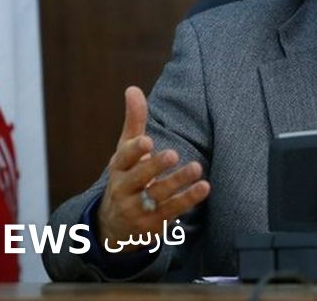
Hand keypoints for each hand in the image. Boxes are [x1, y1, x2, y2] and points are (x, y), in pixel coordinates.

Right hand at [96, 86, 210, 252]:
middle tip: (173, 154)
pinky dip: (187, 200)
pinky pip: (171, 211)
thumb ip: (134, 121)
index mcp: (118, 169)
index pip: (123, 159)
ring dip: (177, 182)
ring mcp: (138, 209)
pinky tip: (203, 187)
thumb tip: (132, 88)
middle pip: (138, 178)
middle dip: (155, 167)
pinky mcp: (153, 225)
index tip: (147, 140)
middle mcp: (124, 189)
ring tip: (196, 168)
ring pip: (157, 195)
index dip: (134, 150)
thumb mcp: (126, 151)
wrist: (113, 227)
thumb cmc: (126, 178)